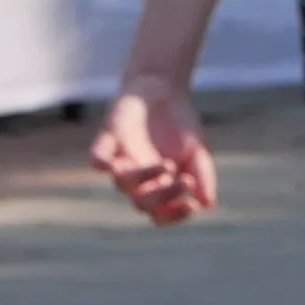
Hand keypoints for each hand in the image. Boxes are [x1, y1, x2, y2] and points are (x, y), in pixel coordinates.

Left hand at [91, 76, 221, 222]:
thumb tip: (207, 204)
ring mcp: (120, 161)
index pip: (161, 214)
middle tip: (185, 180)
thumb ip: (203, 176)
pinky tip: (113, 165)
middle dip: (164, 196)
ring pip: (122, 184)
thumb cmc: (179, 126)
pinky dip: (103, 164)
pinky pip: (97, 159)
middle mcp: (136, 181)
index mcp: (158, 188)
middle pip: (142, 204)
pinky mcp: (107, 141)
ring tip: (166, 165)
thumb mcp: (198, 150)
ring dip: (144, 179)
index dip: (174, 215)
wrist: (163, 89)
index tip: (191, 204)